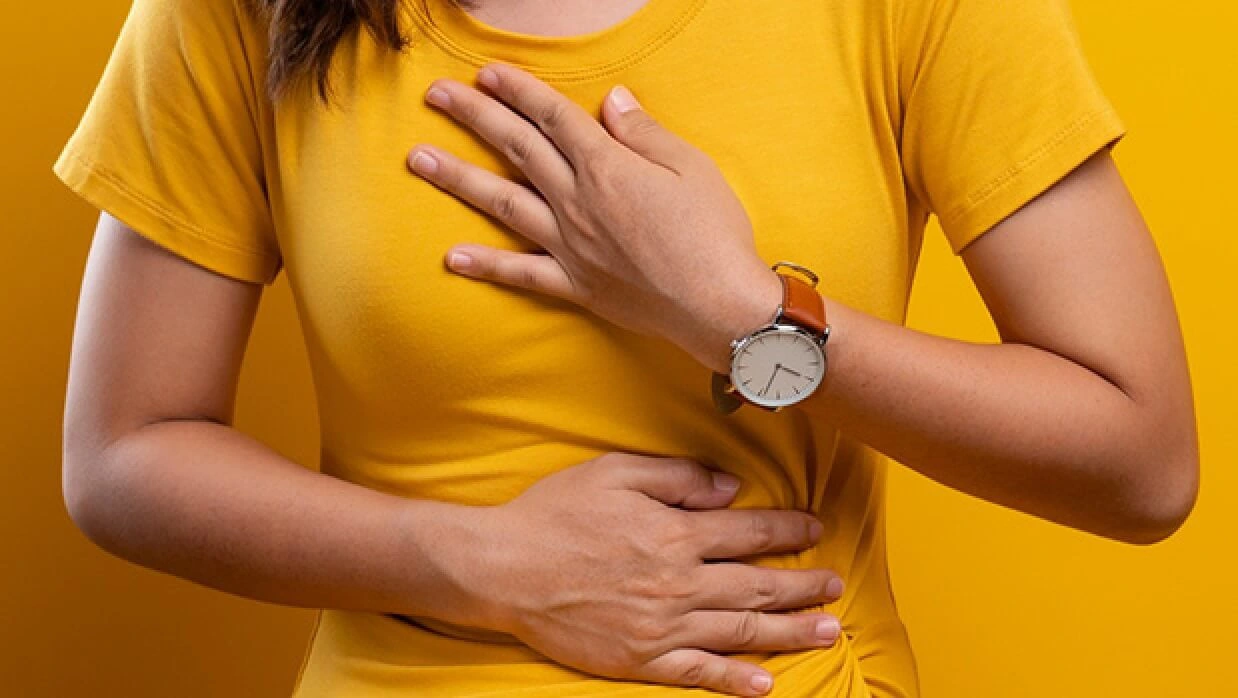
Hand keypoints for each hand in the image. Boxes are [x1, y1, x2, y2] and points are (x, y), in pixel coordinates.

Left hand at [408, 63, 783, 373]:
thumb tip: (612, 101)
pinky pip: (521, 274)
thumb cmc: (715, 234)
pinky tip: (452, 257)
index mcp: (608, 167)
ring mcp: (571, 246)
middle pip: (517, 149)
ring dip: (458, 179)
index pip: (553, 117)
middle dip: (474, 116)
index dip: (518, 90)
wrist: (721, 306)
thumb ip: (644, 133)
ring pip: (503, 204)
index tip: (486, 72)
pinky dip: (486, 266)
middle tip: (436, 95)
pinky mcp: (576, 285)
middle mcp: (578, 203)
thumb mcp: (691, 168)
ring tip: (419, 160)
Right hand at [469, 453, 843, 696]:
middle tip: (835, 586)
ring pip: (740, 632)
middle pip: (756, 587)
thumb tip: (731, 490)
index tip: (815, 530)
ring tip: (826, 630)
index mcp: (674, 534)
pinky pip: (698, 675)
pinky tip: (766, 686)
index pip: (748, 533)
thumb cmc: (555, 514)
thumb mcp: (615, 472)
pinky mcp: (640, 661)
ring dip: (789, 632)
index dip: (787, 531)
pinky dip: (735, 682)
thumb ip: (678, 477)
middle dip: (801, 586)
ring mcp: (661, 628)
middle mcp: (678, 584)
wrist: (503, 569)